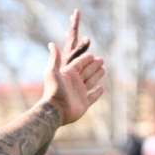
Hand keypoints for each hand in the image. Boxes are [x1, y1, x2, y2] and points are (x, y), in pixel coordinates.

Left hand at [37, 10, 105, 124]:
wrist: (55, 111)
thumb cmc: (54, 90)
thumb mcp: (52, 71)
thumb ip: (54, 58)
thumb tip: (51, 44)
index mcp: (68, 74)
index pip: (79, 63)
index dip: (86, 59)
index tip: (92, 55)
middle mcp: (74, 83)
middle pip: (86, 71)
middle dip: (94, 65)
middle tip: (101, 60)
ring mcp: (79, 93)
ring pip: (91, 82)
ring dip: (97, 76)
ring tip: (103, 70)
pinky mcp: (84, 104)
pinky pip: (92, 97)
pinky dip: (97, 92)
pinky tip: (102, 88)